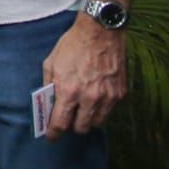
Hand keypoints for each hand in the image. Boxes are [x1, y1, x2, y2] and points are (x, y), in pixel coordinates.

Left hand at [42, 14, 126, 139]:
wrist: (101, 31)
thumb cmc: (73, 45)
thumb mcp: (51, 63)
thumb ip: (49, 85)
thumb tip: (49, 103)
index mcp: (69, 90)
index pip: (61, 123)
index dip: (54, 133)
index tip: (51, 137)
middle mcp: (89, 97)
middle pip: (81, 128)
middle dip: (72, 127)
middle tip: (68, 120)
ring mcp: (108, 97)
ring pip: (97, 123)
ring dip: (88, 120)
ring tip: (82, 110)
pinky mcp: (120, 93)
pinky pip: (109, 110)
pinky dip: (101, 109)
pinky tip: (95, 98)